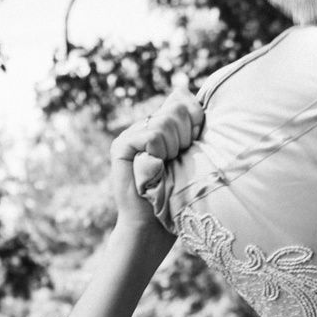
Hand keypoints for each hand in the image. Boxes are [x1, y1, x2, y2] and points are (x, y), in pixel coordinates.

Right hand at [108, 84, 203, 239]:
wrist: (156, 227)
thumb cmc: (180, 195)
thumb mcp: (192, 153)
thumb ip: (190, 123)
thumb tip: (183, 89)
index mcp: (162, 125)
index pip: (182, 100)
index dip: (196, 120)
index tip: (194, 144)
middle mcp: (144, 126)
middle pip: (176, 109)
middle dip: (186, 136)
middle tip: (179, 160)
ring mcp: (131, 135)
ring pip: (164, 122)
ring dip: (174, 148)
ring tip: (167, 167)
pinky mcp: (121, 147)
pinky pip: (151, 135)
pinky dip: (160, 152)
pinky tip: (155, 168)